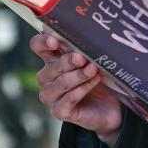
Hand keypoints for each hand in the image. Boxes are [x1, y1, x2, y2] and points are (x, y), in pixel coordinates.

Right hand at [30, 33, 122, 147]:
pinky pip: (69, 99)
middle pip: (52, 66)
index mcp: (51, 60)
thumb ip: (84, 49)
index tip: (55, 41)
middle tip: (82, 57)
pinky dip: (82, 89)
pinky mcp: (60, 111)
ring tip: (94, 70)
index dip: (43, 42)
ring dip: (79, 75)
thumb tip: (89, 36)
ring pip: (61, 83)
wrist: (110, 107)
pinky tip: (94, 82)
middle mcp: (47, 78)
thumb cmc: (98, 79)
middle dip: (68, 61)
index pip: (37, 46)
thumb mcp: (91, 60)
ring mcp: (51, 96)